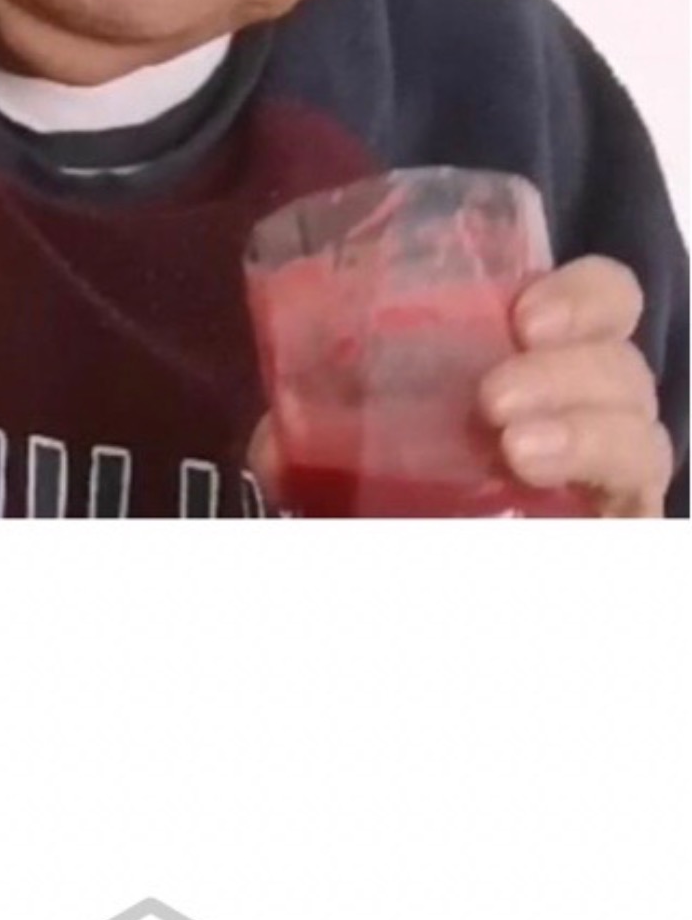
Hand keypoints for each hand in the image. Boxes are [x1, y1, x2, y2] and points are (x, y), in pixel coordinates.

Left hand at [247, 256, 672, 517]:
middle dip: (568, 369)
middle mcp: (589, 413)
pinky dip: (602, 483)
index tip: (524, 314)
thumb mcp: (348, 464)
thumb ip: (313, 441)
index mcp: (537, 363)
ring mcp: (611, 480)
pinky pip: (644, 500)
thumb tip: (274, 437)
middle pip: (624, 364)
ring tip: (516, 449)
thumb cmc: (395, 513)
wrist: (402, 624)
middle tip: (493, 397)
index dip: (581, 295)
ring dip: (584, 429)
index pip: (600, 302)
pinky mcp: (620, 532)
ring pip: (641, 433)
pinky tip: (550, 489)